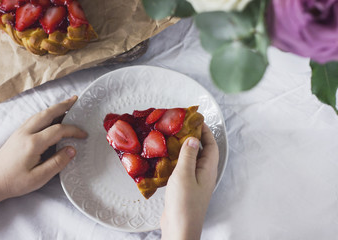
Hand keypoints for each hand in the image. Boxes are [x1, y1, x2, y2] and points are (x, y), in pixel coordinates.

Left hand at [0, 96, 86, 211]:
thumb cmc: (15, 182)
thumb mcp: (39, 178)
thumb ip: (57, 163)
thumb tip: (72, 149)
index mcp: (33, 143)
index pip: (58, 130)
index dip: (74, 130)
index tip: (84, 135)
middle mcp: (26, 133)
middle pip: (48, 114)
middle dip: (64, 106)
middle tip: (77, 100)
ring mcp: (20, 132)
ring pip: (40, 114)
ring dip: (55, 108)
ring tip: (67, 104)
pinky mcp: (17, 134)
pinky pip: (35, 118)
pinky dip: (46, 113)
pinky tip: (52, 116)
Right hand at [160, 123, 218, 239]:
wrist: (179, 228)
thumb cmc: (184, 203)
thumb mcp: (184, 174)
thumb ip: (188, 155)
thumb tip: (194, 138)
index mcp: (208, 169)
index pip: (211, 145)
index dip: (206, 131)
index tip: (196, 120)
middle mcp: (204, 174)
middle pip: (202, 151)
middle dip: (194, 138)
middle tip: (180, 127)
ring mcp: (195, 182)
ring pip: (191, 160)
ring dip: (184, 149)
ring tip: (171, 139)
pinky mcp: (185, 188)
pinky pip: (183, 169)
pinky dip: (176, 161)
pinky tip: (165, 159)